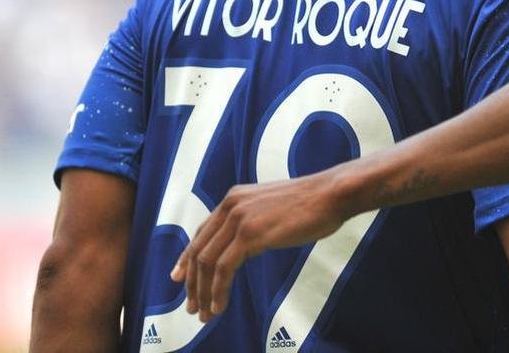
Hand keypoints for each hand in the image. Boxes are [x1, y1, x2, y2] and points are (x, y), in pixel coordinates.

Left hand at [171, 170, 347, 322]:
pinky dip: (218, 290)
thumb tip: (242, 244)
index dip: (187, 259)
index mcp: (233, 198)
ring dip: (203, 292)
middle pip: (198, 249)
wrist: (329, 195)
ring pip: (207, 262)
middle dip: (192, 282)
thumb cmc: (309, 204)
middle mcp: (230, 205)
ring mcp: (239, 219)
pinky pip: (224, 268)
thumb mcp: (270, 208)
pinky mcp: (250, 235)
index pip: (201, 232)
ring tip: (206, 313)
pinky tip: (220, 306)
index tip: (180, 279)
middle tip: (192, 306)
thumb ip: (251, 220)